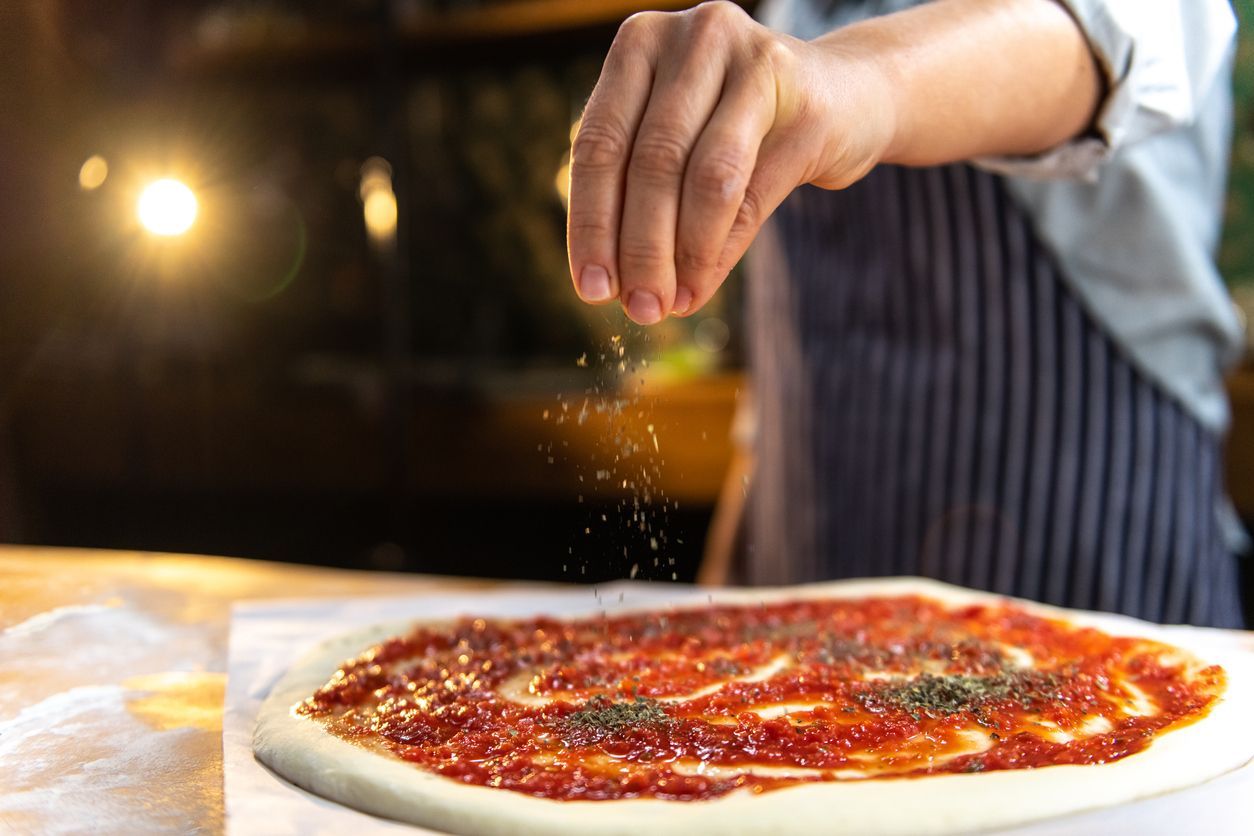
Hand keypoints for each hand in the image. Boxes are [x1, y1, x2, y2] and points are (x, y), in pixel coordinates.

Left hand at [566, 1, 895, 323]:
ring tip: (671, 304)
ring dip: (682, 255)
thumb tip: (609, 284)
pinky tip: (702, 286)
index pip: (599, 142)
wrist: (847, 94)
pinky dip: (720, 251)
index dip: (590, 222)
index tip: (590, 288)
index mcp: (641, 42)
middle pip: (650, 162)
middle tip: (638, 308)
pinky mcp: (806, 104)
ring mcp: (755, 61)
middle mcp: (695, 38)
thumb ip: (638, 189)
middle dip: (639, 249)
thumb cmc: (741, 124)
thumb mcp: (678, 139)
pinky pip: (751, 194)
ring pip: (703, 179)